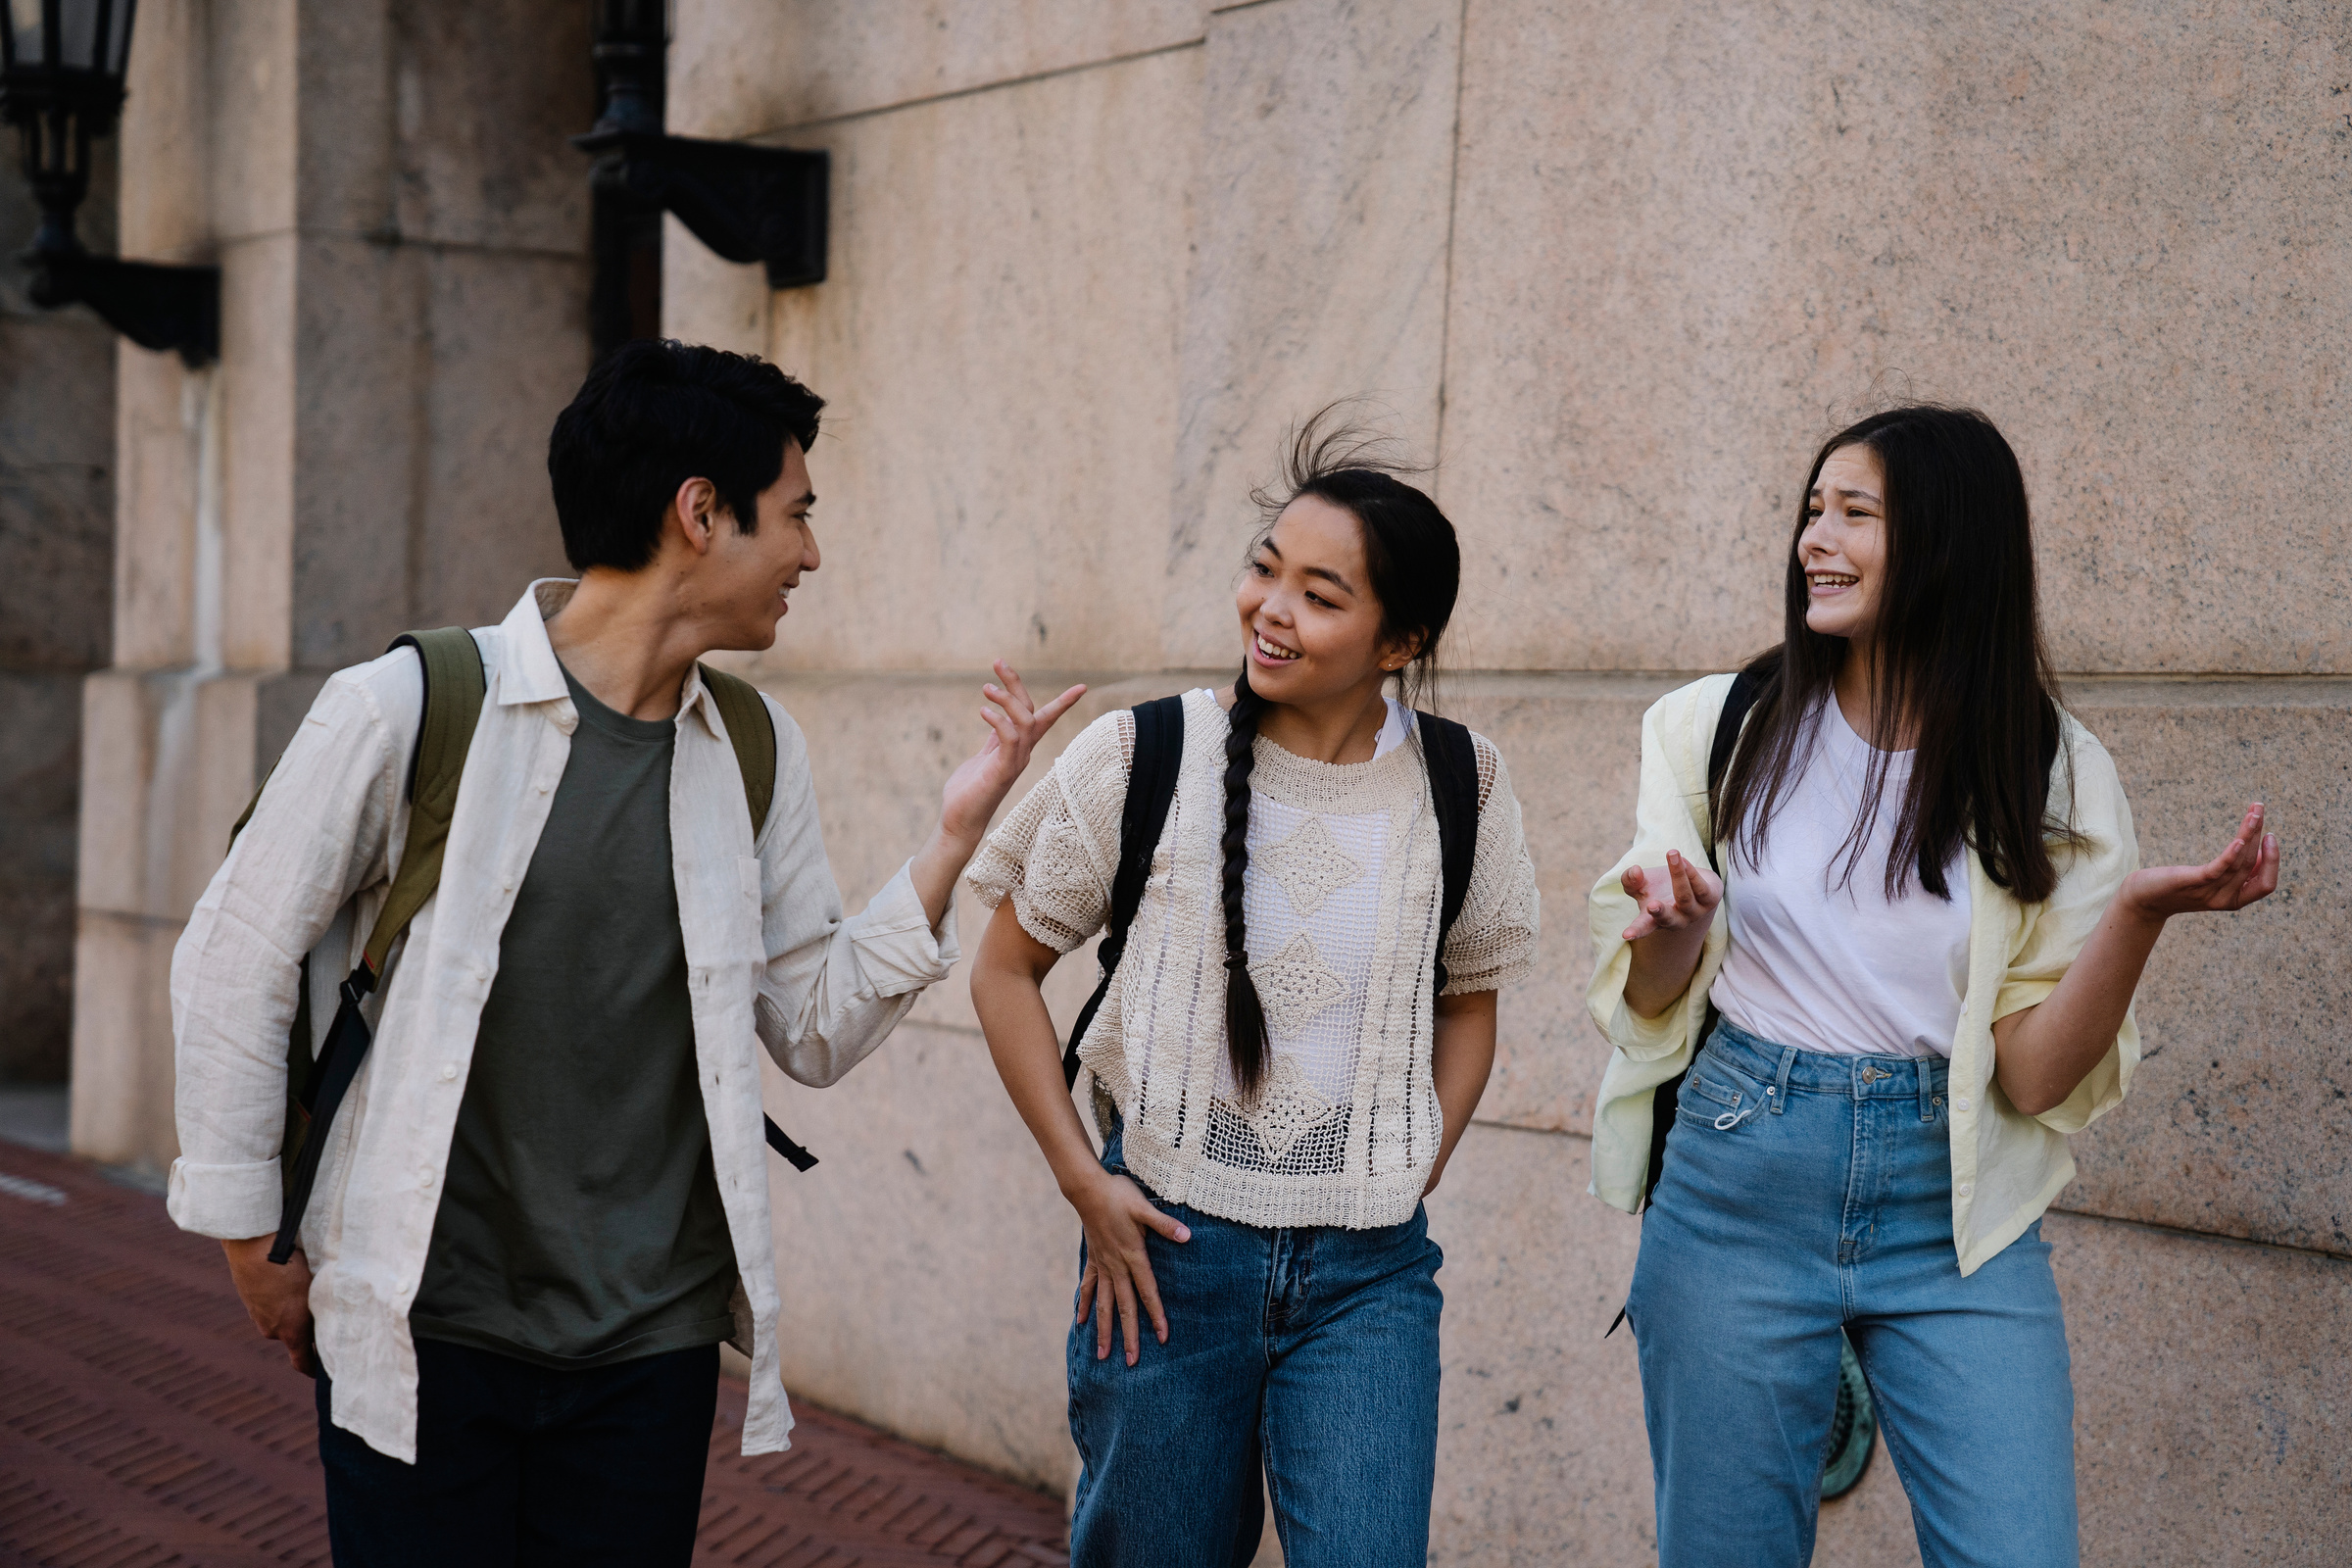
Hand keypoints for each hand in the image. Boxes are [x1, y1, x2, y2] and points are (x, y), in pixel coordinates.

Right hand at [222, 1235, 317, 1375]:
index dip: (312, 1369)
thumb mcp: (315, 1289)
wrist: (255, 1249)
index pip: (302, 1362)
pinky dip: (278, 1300)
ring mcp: (257, 1316)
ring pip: (281, 1318)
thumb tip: (332, 1317)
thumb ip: (321, 1308)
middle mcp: (272, 1330)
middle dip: (306, 1327)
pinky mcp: (249, 1301)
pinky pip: (269, 1306)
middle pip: (294, 1335)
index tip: (321, 1372)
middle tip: (321, 1309)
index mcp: (292, 1331)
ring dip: (290, 1311)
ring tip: (300, 1288)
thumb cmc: (292, 1268)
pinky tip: (284, 1280)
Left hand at [938, 661, 1086, 847]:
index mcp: (1018, 748)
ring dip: (1007, 699)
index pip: (1045, 720)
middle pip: (1032, 711)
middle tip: (998, 662)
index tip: (1082, 687)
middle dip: (1017, 684)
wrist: (960, 821)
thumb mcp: (983, 756)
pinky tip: (983, 712)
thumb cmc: (969, 791)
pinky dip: (1000, 721)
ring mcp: (1015, 762)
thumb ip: (995, 739)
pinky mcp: (1002, 771)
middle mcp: (1022, 753)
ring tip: (986, 687)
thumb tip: (997, 718)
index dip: (1063, 703)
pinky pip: (1010, 739)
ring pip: (1026, 721)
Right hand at [1067, 1169, 1189, 1366]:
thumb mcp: (1144, 1208)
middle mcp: (1116, 1266)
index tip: (1162, 1337)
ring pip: (1104, 1304)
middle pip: (1124, 1307)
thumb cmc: (1118, 1195)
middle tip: (1131, 1362)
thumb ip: (1165, 1225)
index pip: (1147, 1292)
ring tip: (1102, 1355)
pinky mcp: (1093, 1259)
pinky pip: (1088, 1287)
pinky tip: (1080, 1322)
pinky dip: (1085, 1305)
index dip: (1155, 1315)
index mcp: (1132, 1256)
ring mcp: (1103, 1265)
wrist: (1087, 1189)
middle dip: (1128, 1335)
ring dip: (1104, 1329)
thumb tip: (1188, 1236)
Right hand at [1620, 849, 1721, 941]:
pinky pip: (1700, 887)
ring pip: (1685, 897)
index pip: (1644, 926)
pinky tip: (1682, 859)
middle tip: (1652, 906)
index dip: (1636, 930)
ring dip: (1678, 875)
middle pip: (1669, 919)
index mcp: (1656, 920)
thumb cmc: (1663, 888)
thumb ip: (1630, 880)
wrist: (1696, 884)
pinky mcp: (1710, 899)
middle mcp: (1676, 920)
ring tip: (1671, 853)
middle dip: (1661, 913)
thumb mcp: (1642, 884)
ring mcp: (1694, 912)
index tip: (1626, 935)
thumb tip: (1635, 871)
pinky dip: (1690, 872)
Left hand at [2121, 802, 2280, 920]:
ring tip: (2254, 811)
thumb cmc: (2178, 886)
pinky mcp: (2190, 882)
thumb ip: (2233, 873)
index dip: (2273, 861)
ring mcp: (2207, 892)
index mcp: (2234, 900)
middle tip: (2259, 808)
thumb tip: (2256, 851)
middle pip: (2253, 866)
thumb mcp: (2211, 881)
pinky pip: (2217, 869)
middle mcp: (2224, 900)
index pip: (2266, 885)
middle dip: (2259, 835)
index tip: (2270, 835)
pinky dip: (2232, 854)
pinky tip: (2240, 840)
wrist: (2141, 900)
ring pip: (2239, 863)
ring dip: (2249, 833)